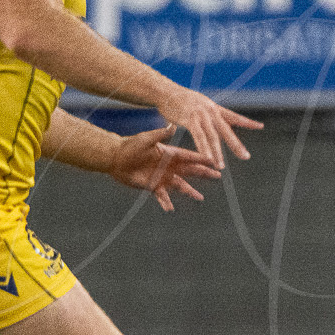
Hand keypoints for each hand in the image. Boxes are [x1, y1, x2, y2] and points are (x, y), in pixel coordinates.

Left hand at [103, 126, 222, 211]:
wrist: (116, 158)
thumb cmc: (131, 145)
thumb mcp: (147, 139)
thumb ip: (160, 134)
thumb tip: (172, 125)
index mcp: (170, 153)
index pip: (189, 156)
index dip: (202, 159)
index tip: (214, 161)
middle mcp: (169, 166)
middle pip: (190, 171)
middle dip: (204, 173)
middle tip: (217, 176)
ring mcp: (162, 176)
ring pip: (180, 185)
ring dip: (189, 191)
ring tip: (200, 198)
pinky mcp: (153, 186)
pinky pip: (162, 196)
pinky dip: (165, 202)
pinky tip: (170, 209)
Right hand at [158, 86, 260, 167]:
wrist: (165, 91)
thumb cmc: (181, 100)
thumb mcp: (199, 104)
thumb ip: (208, 115)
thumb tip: (214, 123)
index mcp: (214, 108)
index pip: (234, 116)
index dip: (247, 122)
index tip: (260, 126)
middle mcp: (211, 111)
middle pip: (226, 130)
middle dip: (236, 145)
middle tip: (246, 157)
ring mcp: (201, 114)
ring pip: (212, 136)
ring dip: (217, 152)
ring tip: (221, 166)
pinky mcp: (190, 119)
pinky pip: (199, 136)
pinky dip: (203, 148)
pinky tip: (207, 157)